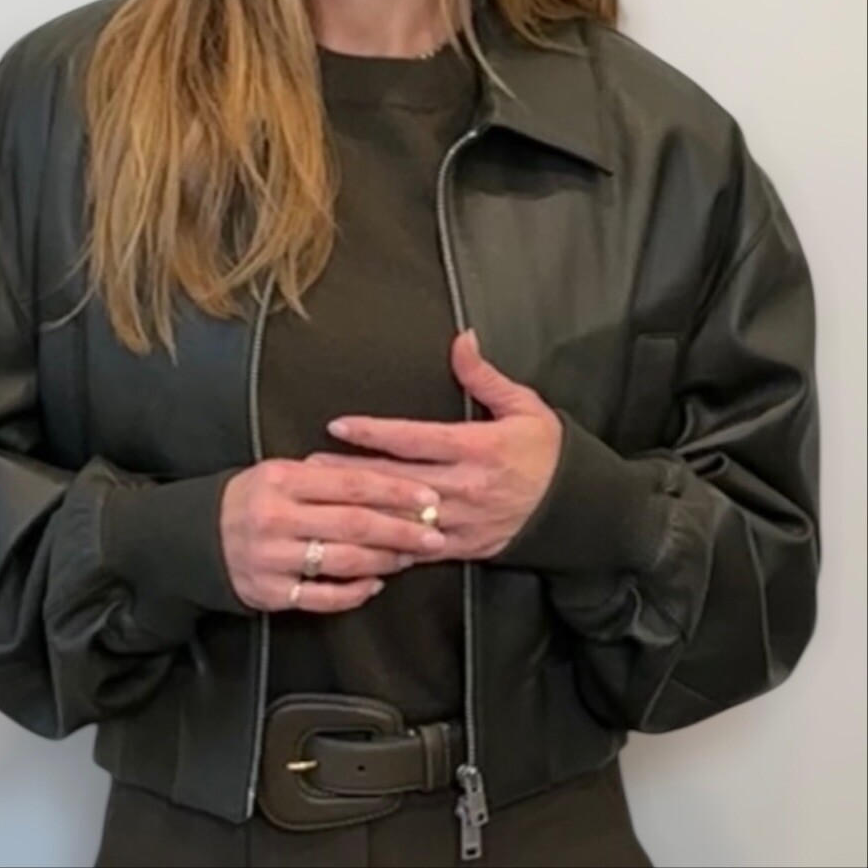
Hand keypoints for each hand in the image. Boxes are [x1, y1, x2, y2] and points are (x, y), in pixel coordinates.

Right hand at [219, 457, 450, 612]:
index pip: (351, 483)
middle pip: (354, 524)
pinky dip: (354, 592)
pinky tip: (374, 584)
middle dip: (401, 529)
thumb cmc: (249, 500)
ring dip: (384, 560)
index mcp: (283, 480)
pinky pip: (322, 597)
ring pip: (343, 562)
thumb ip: (324, 475)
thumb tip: (385, 479)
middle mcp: (277, 518)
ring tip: (409, 556)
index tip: (427, 496)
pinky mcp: (271, 592)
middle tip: (434, 532)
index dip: (395, 491)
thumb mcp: (279, 472)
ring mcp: (273, 558)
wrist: (195, 537)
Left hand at [306, 329, 562, 562]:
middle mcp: (466, 487)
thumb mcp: (524, 405)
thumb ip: (484, 376)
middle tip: (309, 464)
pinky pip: (419, 549)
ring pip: (402, 518)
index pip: (415, 439)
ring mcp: (463, 521)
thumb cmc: (548, 451)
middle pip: (397, 479)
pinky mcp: (464, 546)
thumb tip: (461, 338)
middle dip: (351, 472)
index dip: (374, 433)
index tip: (339, 425)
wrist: (579, 507)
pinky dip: (387, 546)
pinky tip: (358, 542)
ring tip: (323, 500)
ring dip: (361, 509)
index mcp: (478, 448)